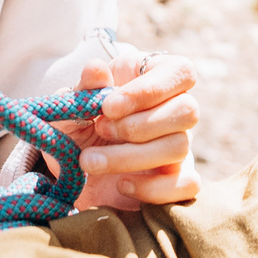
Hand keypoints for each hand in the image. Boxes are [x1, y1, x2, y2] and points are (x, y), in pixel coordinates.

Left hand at [65, 47, 200, 210]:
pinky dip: (153, 188)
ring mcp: (178, 146)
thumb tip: (96, 69)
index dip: (151, 89)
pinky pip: (187, 184)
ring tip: (92, 160)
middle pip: (188, 110)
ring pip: (180, 146)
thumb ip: (84, 88)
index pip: (181, 71)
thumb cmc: (76, 126)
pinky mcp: (176, 181)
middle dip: (138, 125)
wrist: (70, 170)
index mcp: (153, 77)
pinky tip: (122, 184)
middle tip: (101, 130)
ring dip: (131, 156)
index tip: (109, 107)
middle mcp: (173, 109)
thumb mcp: (72, 105)